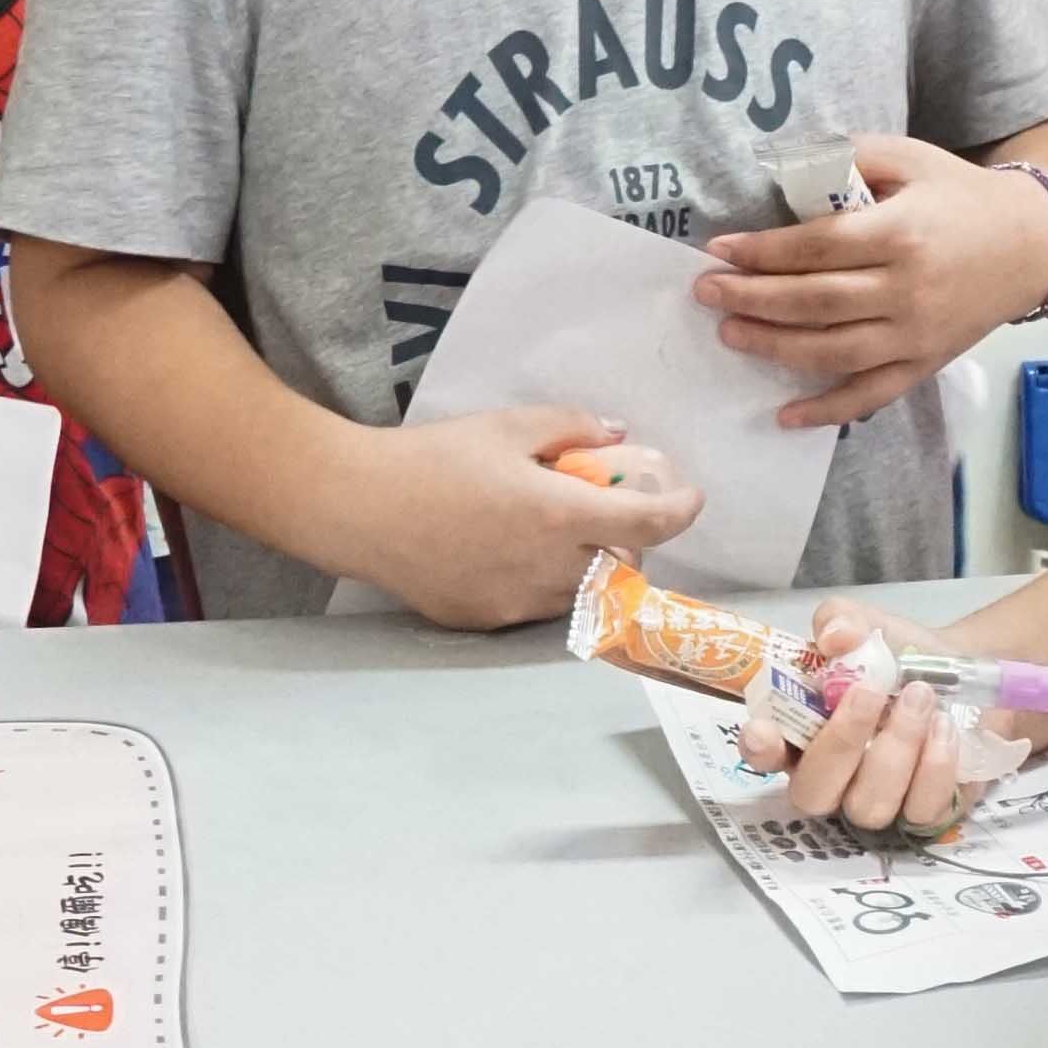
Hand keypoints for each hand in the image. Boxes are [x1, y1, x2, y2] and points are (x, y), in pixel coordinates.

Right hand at [360, 405, 696, 628]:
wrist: (357, 507)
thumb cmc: (431, 458)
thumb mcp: (506, 426)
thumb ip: (570, 427)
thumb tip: (616, 436)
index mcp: (558, 515)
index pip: (647, 524)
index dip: (679, 511)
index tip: (690, 498)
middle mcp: (547, 569)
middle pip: (621, 569)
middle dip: (627, 542)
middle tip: (606, 511)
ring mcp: (517, 603)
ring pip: (583, 595)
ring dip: (588, 566)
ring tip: (554, 533)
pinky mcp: (487, 621)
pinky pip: (538, 607)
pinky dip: (544, 583)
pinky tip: (509, 553)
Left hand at [697, 137, 1047, 431]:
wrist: (1030, 243)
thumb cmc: (959, 195)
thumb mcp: (909, 157)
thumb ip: (848, 156)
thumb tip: (782, 167)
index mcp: (901, 233)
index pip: (816, 247)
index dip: (762, 251)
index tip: (719, 250)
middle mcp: (907, 290)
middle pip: (814, 302)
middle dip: (752, 299)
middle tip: (706, 294)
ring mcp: (916, 334)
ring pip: (832, 352)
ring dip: (773, 347)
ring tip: (730, 334)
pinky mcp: (924, 364)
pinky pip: (870, 395)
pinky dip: (827, 411)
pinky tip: (784, 415)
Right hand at [733, 596, 1027, 834]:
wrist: (958, 670)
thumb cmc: (894, 655)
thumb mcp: (863, 626)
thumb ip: (839, 621)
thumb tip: (836, 636)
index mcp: (799, 734)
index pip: (763, 755)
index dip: (759, 749)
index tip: (765, 730)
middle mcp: (830, 779)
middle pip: (812, 793)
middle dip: (841, 742)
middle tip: (871, 691)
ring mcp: (874, 803)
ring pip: (869, 806)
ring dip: (896, 748)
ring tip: (921, 696)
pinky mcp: (923, 814)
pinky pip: (921, 810)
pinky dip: (935, 767)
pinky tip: (945, 727)